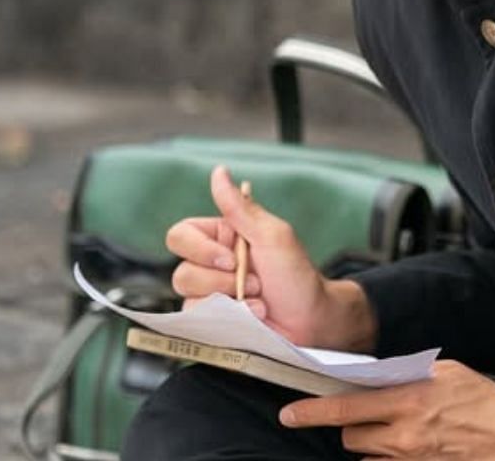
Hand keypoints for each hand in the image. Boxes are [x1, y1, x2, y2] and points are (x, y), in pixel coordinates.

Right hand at [164, 165, 375, 350]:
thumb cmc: (297, 275)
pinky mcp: (214, 322)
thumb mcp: (272, 236)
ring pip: (187, 298)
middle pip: (181, 271)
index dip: (199, 249)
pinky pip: (198, 321)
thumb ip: (239, 208)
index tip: (231, 259)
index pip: (181, 235)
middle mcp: (211, 265)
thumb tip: (219, 172)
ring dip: (229, 300)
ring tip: (260, 301)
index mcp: (221, 238)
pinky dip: (227, 320)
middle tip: (254, 282)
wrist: (313, 320)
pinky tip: (252, 318)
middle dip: (219, 281)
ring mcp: (211, 296)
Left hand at [279, 360, 494, 460]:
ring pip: (367, 456)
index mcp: (409, 402)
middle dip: (353, 426)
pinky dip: (390, 459)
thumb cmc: (486, 401)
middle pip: (351, 437)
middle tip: (372, 415)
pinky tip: (410, 447)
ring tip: (400, 431)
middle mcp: (404, 436)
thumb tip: (380, 379)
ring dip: (373, 444)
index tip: (289, 414)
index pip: (345, 409)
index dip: (311, 412)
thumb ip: (409, 376)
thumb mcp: (446, 373)